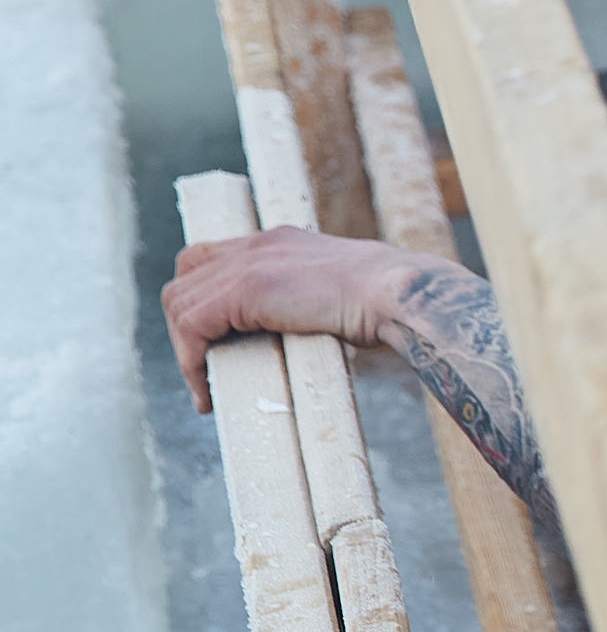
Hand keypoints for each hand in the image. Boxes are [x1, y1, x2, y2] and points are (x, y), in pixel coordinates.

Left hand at [162, 227, 429, 413]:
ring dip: (186, 352)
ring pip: (180, 305)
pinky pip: (193, 326)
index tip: (211, 342)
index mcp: (277, 242)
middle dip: (185, 330)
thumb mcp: (343, 294)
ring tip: (204, 387)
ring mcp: (249, 263)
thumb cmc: (391, 304)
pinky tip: (207, 390)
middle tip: (204, 370)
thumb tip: (317, 333)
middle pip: (184, 281)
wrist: (401, 294)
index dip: (200, 303)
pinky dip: (191, 362)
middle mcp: (256, 244)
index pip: (209, 260)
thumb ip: (316, 302)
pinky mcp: (247, 289)